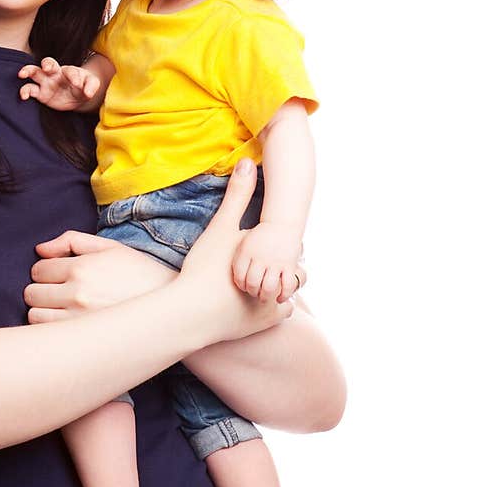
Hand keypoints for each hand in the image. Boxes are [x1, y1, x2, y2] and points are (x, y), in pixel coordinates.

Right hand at [18, 57, 100, 110]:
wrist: (79, 96)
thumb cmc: (85, 86)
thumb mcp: (92, 84)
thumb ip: (91, 86)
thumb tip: (88, 93)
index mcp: (69, 70)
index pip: (69, 70)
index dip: (73, 76)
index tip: (77, 84)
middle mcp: (55, 73)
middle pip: (47, 63)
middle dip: (46, 64)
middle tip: (47, 68)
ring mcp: (46, 82)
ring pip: (34, 72)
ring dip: (27, 71)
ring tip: (22, 74)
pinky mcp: (40, 93)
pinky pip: (30, 90)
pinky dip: (25, 91)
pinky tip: (23, 97)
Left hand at [24, 232, 173, 322]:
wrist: (169, 309)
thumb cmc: (139, 274)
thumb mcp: (111, 248)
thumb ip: (72, 241)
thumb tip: (40, 250)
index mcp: (81, 268)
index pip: (38, 269)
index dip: (46, 272)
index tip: (59, 276)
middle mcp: (76, 294)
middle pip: (31, 293)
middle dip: (42, 291)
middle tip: (60, 293)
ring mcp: (77, 320)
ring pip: (35, 315)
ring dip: (43, 311)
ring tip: (63, 310)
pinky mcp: (82, 340)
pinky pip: (47, 334)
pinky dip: (50, 329)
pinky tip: (67, 325)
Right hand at [177, 160, 295, 341]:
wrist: (190, 314)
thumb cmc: (204, 269)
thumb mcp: (221, 229)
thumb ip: (237, 196)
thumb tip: (248, 160)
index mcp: (274, 255)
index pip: (294, 246)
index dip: (281, 244)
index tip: (270, 243)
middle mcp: (280, 281)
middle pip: (297, 270)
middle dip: (286, 266)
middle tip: (271, 262)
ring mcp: (274, 306)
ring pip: (292, 292)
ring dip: (283, 286)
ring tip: (265, 280)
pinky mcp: (264, 325)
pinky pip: (280, 312)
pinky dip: (273, 306)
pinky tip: (257, 301)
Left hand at [231, 221, 303, 302]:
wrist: (281, 224)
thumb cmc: (260, 238)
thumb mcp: (244, 244)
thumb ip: (238, 261)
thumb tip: (238, 283)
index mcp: (246, 253)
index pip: (239, 276)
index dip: (241, 286)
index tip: (244, 287)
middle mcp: (260, 258)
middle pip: (252, 284)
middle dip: (252, 293)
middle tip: (254, 293)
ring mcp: (276, 262)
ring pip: (269, 287)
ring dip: (265, 296)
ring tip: (265, 297)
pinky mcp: (289, 265)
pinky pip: (287, 285)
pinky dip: (284, 295)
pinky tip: (279, 298)